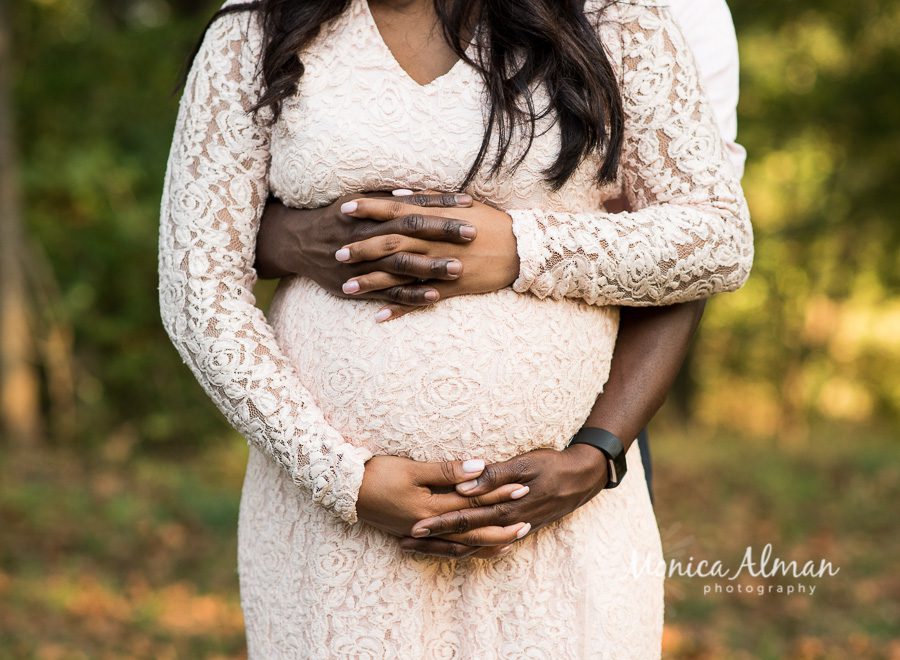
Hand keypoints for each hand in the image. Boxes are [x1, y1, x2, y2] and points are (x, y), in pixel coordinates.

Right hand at [254, 191, 476, 291]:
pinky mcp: (362, 285)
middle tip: (473, 233)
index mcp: (373, 212)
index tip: (468, 202)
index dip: (440, 203)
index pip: (413, 205)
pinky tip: (435, 297)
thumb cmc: (335, 218)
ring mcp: (366, 262)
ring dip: (431, 267)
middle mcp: (370, 235)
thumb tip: (417, 189)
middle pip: (411, 232)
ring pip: (403, 264)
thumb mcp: (358, 199)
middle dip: (442, 232)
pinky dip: (412, 295)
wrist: (298, 243)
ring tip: (459, 268)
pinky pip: (390, 292)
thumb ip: (387, 196)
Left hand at [336, 192, 519, 320]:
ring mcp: (441, 266)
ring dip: (372, 282)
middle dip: (362, 248)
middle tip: (336, 253)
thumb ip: (427, 199)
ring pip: (400, 276)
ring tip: (346, 288)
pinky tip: (379, 316)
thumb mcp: (460, 204)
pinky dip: (400, 308)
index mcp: (435, 219)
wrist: (521, 249)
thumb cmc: (490, 222)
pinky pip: (420, 300)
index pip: (395, 211)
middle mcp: (434, 242)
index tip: (344, 208)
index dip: (369, 209)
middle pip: (391, 244)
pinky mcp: (450, 288)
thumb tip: (397, 195)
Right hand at [356, 455, 530, 544]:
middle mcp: (428, 527)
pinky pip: (444, 548)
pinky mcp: (411, 534)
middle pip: (473, 530)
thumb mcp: (412, 468)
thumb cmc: (376, 473)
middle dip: (501, 526)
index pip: (473, 502)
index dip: (499, 494)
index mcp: (430, 509)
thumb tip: (479, 467)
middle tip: (528, 522)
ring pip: (460, 544)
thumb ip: (447, 471)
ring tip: (510, 541)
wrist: (343, 490)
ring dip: (486, 542)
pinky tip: (473, 548)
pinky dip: (462, 548)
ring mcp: (419, 534)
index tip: (522, 487)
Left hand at [398, 445, 607, 558]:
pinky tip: (451, 549)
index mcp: (506, 508)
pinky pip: (486, 545)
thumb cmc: (551, 465)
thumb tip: (464, 484)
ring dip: (445, 547)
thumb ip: (494, 475)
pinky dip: (467, 548)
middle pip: (464, 538)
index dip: (439, 523)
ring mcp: (512, 531)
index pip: (465, 518)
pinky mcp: (516, 530)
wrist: (581, 479)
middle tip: (404, 541)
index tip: (414, 527)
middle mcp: (506, 525)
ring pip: (473, 545)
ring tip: (418, 547)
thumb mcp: (525, 463)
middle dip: (434, 541)